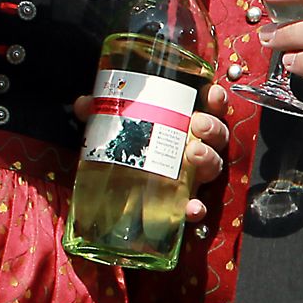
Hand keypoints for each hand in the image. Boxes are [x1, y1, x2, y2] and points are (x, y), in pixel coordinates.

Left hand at [74, 82, 232, 222]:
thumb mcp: (116, 129)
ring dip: (208, 158)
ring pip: (214, 166)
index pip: (209, 109)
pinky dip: (198, 208)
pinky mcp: (184, 202)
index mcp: (185, 126)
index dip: (216, 100)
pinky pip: (198, 206)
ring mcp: (193, 177)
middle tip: (198, 123)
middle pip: (217, 136)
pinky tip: (192, 207)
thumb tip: (85, 104)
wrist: (118, 197)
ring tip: (193, 152)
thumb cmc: (129, 152)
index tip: (211, 94)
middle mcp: (196, 149)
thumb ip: (103, 114)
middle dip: (213, 127)